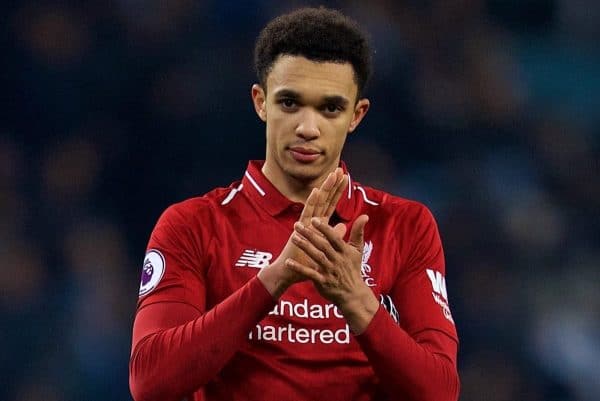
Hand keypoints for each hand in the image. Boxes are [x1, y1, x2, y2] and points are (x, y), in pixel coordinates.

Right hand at [258, 168, 347, 297]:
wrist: (290, 271)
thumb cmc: (307, 261)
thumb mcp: (326, 247)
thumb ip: (333, 235)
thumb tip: (343, 225)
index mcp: (320, 224)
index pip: (331, 204)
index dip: (338, 191)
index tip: (345, 178)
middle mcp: (313, 221)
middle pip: (325, 199)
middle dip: (332, 185)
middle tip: (340, 170)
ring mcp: (306, 223)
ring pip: (317, 202)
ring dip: (324, 188)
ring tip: (332, 175)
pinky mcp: (300, 228)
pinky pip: (306, 213)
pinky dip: (311, 201)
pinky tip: (316, 191)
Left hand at [286, 215, 378, 333]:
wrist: (353, 294)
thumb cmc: (353, 268)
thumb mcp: (358, 250)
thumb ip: (358, 232)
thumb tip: (365, 215)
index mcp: (345, 251)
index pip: (334, 238)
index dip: (325, 229)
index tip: (314, 219)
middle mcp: (337, 261)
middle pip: (323, 246)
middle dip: (310, 235)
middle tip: (297, 225)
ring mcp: (330, 271)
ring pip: (316, 257)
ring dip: (304, 247)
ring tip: (293, 238)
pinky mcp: (322, 282)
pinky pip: (309, 274)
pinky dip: (299, 268)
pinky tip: (288, 261)